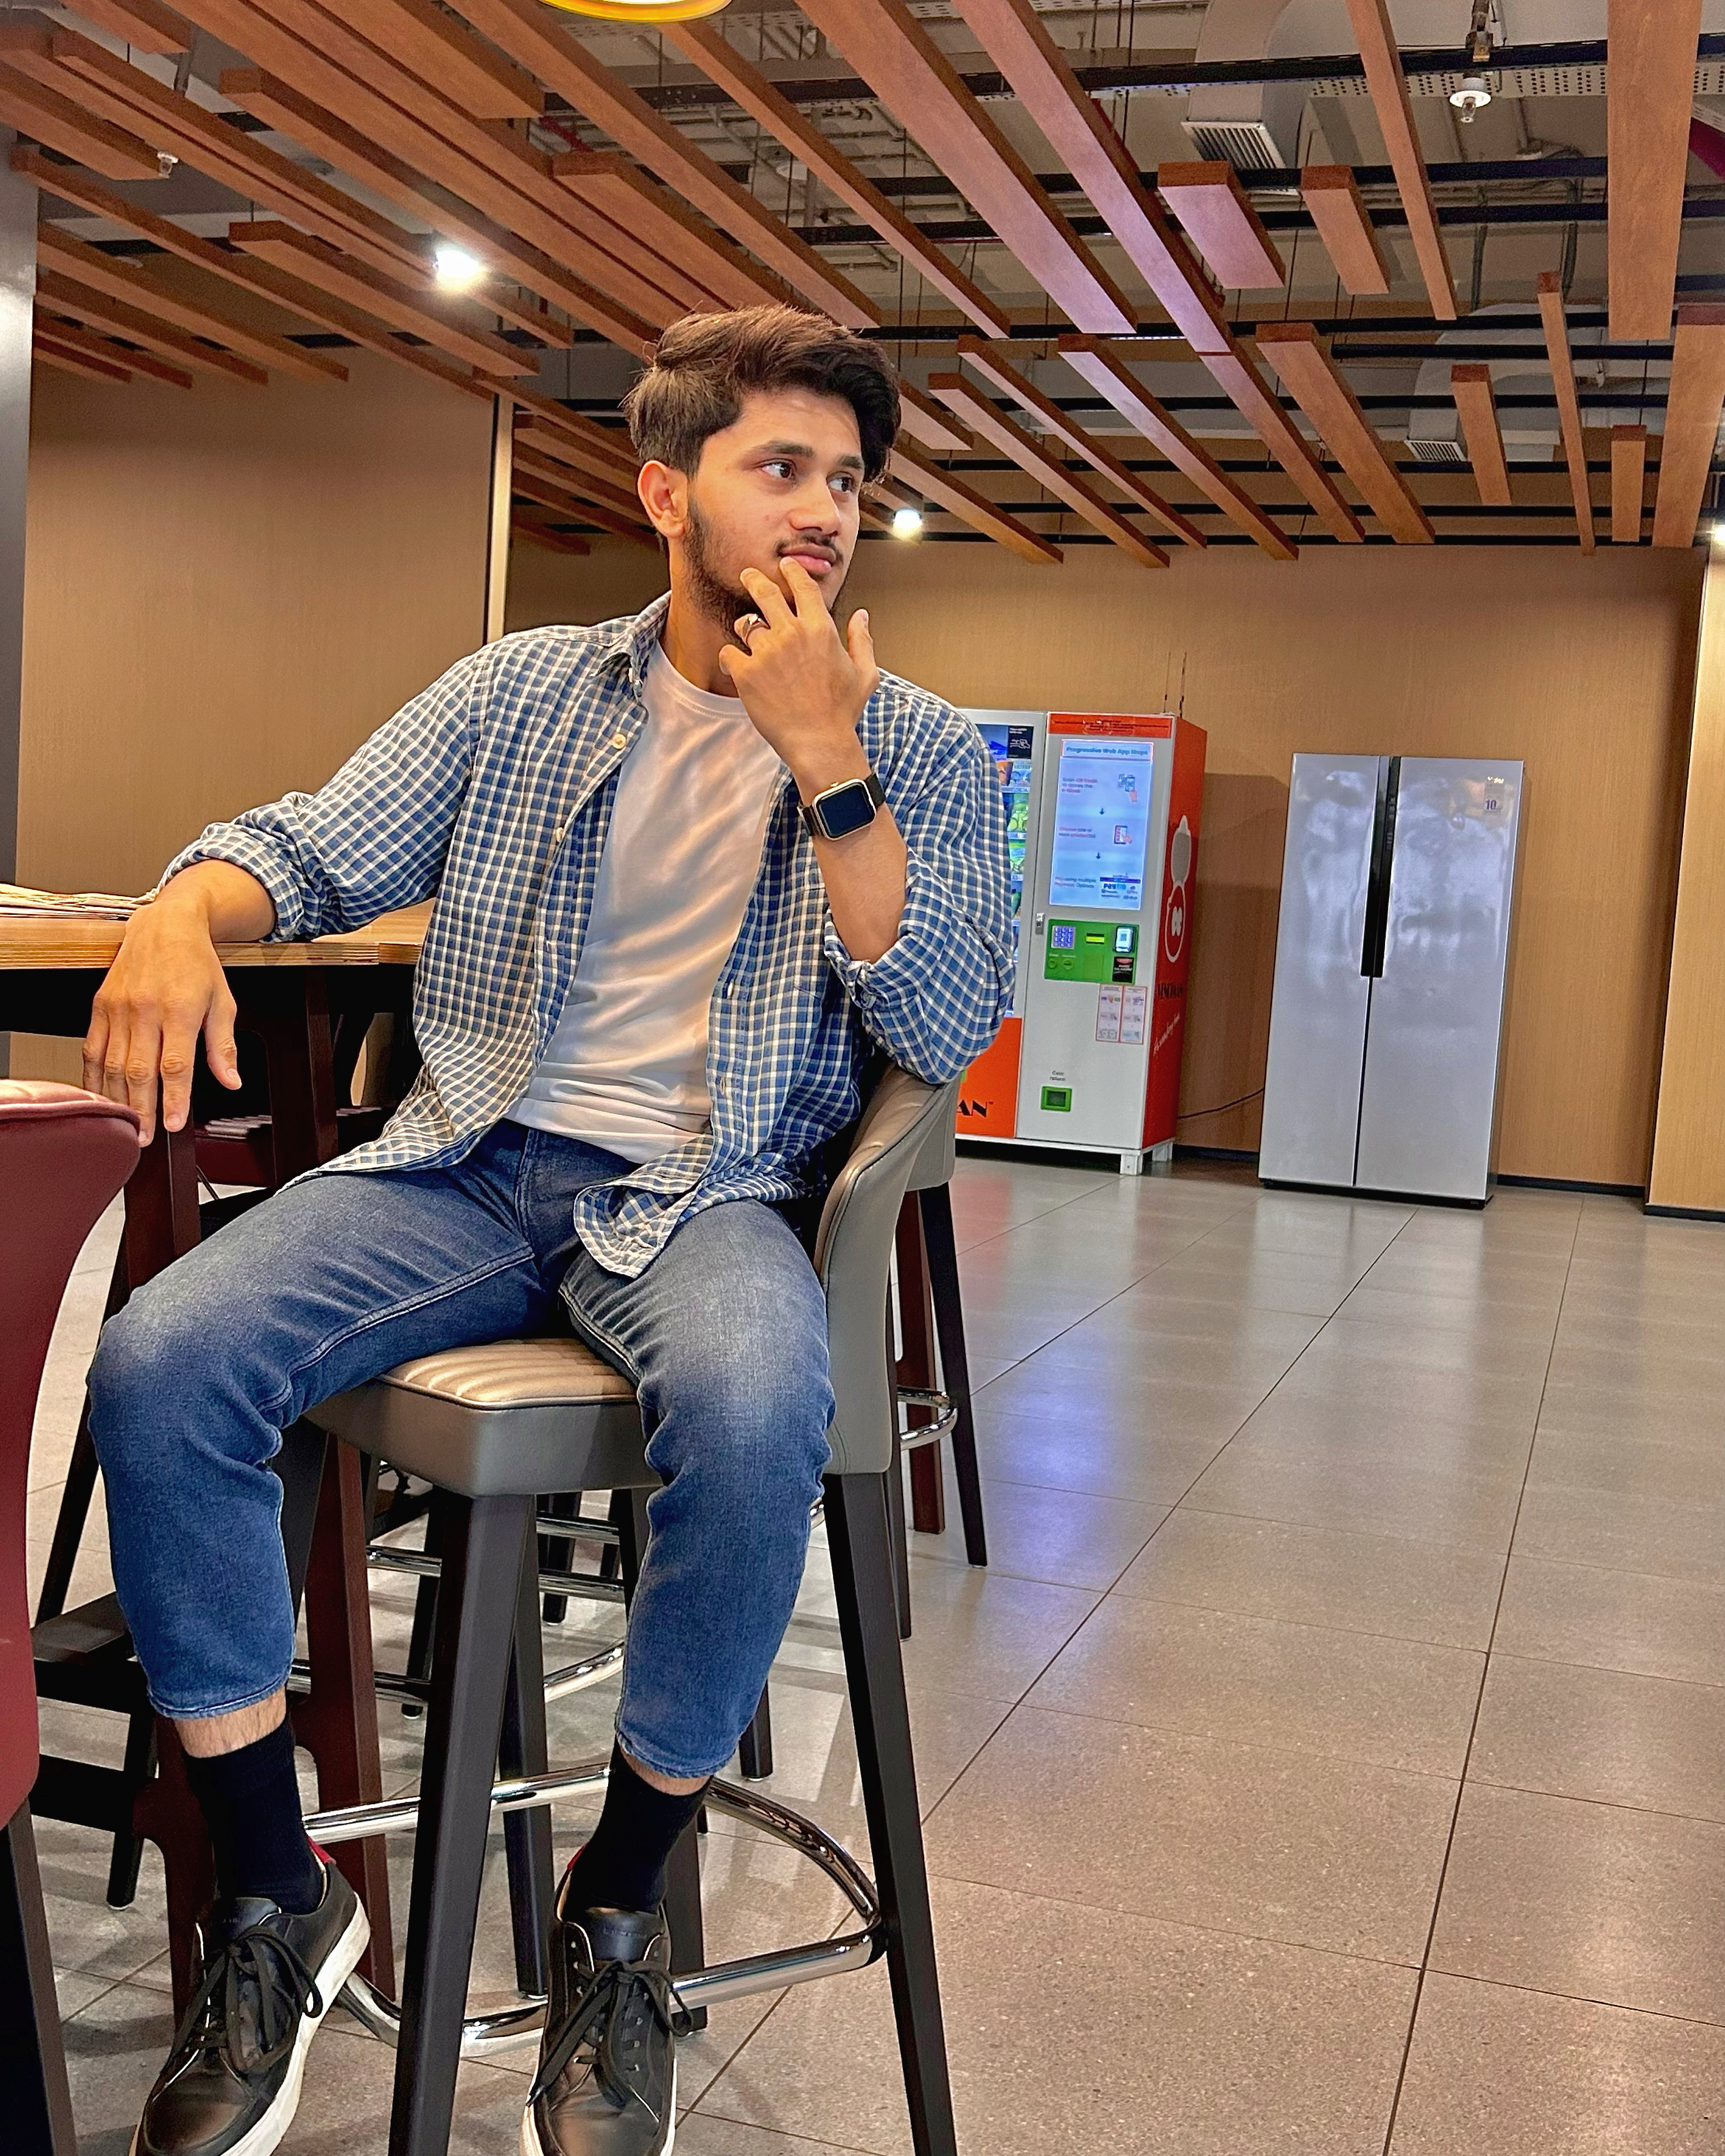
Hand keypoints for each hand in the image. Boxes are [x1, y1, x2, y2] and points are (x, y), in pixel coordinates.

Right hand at [84, 889, 241, 1145]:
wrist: (165, 925)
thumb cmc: (197, 965)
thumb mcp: (223, 1001)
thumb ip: (223, 1045)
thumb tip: (232, 1081)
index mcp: (180, 1009)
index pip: (174, 1064)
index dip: (173, 1098)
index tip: (173, 1124)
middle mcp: (145, 1009)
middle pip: (138, 1070)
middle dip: (142, 1109)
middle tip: (146, 1137)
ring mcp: (119, 1007)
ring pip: (112, 1063)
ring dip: (117, 1099)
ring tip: (126, 1126)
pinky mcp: (100, 1005)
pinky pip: (92, 1048)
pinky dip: (94, 1076)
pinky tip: (101, 1097)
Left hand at [716, 561, 878, 795]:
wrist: (819, 742)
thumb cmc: (842, 712)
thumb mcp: (865, 674)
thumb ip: (862, 640)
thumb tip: (862, 615)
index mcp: (820, 630)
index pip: (803, 587)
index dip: (792, 572)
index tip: (785, 566)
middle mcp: (792, 634)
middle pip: (765, 593)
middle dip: (754, 579)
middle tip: (748, 575)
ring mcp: (767, 652)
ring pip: (745, 624)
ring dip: (745, 628)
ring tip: (747, 637)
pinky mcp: (746, 672)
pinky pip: (728, 652)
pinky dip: (730, 658)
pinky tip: (736, 667)